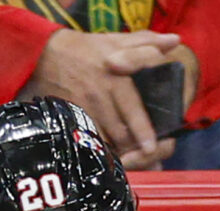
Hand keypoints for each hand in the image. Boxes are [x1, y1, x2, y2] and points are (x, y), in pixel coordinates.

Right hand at [21, 30, 192, 168]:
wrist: (45, 56)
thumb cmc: (86, 50)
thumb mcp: (115, 40)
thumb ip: (146, 43)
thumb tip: (174, 40)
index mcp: (115, 76)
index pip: (132, 106)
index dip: (142, 129)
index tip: (151, 147)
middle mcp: (100, 94)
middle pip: (120, 131)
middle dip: (135, 148)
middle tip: (148, 158)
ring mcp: (85, 109)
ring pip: (106, 139)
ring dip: (120, 152)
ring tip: (134, 160)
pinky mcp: (72, 119)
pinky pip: (90, 140)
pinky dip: (102, 151)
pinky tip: (111, 157)